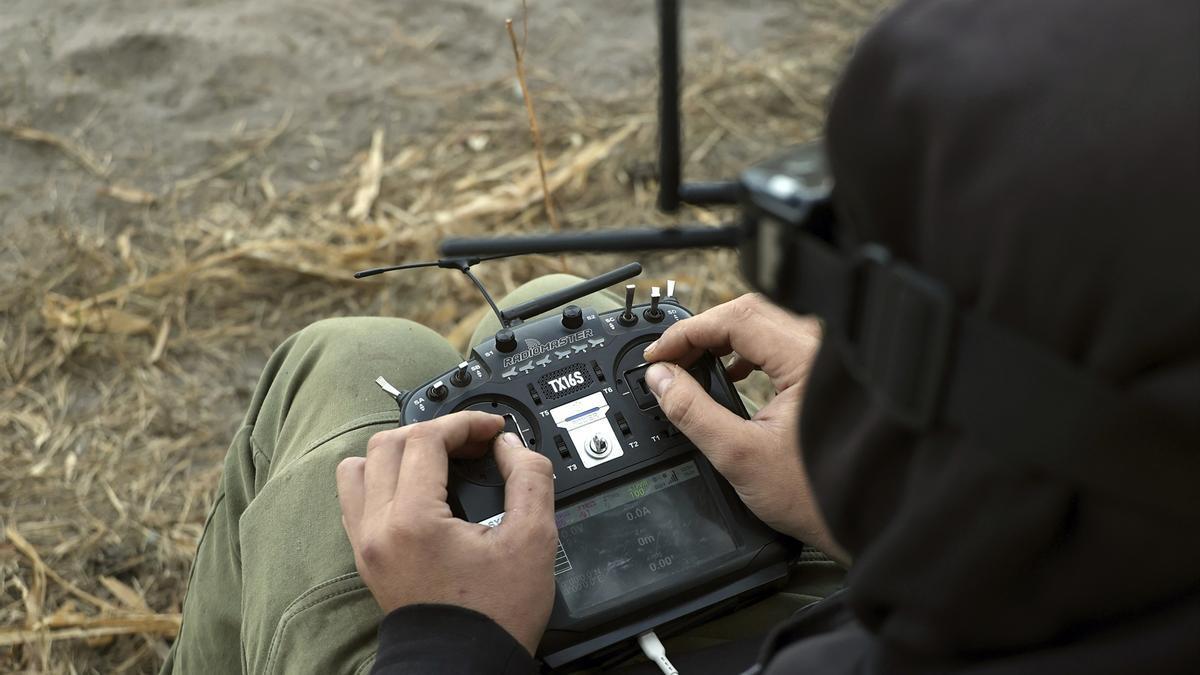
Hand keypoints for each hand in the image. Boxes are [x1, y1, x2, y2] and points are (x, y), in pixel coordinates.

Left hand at [336, 412, 557, 654]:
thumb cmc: (494, 617)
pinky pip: (355, 497)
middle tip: (473, 444)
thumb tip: (511, 447)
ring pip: (361, 466)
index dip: (464, 422)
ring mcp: (365, 542)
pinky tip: (417, 487)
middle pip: (389, 443)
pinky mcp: (366, 555)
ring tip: (439, 460)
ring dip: (400, 451)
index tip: (492, 429)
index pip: (426, 438)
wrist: (464, 667)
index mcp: (413, 521)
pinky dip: (382, 478)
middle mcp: (378, 528)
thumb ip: (530, 478)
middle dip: (436, 431)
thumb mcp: (533, 540)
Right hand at [643, 294, 847, 563]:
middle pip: (747, 315)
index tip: (658, 354)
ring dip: (722, 342)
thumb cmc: (818, 494)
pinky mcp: (824, 374)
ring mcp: (824, 359)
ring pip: (762, 327)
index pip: (735, 319)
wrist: (862, 519)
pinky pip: (777, 344)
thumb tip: (660, 379)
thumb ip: (692, 412)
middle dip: (701, 333)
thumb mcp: (738, 455)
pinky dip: (745, 353)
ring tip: (693, 366)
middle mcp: (819, 350)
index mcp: (805, 359)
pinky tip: (731, 373)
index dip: (687, 332)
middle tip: (670, 359)